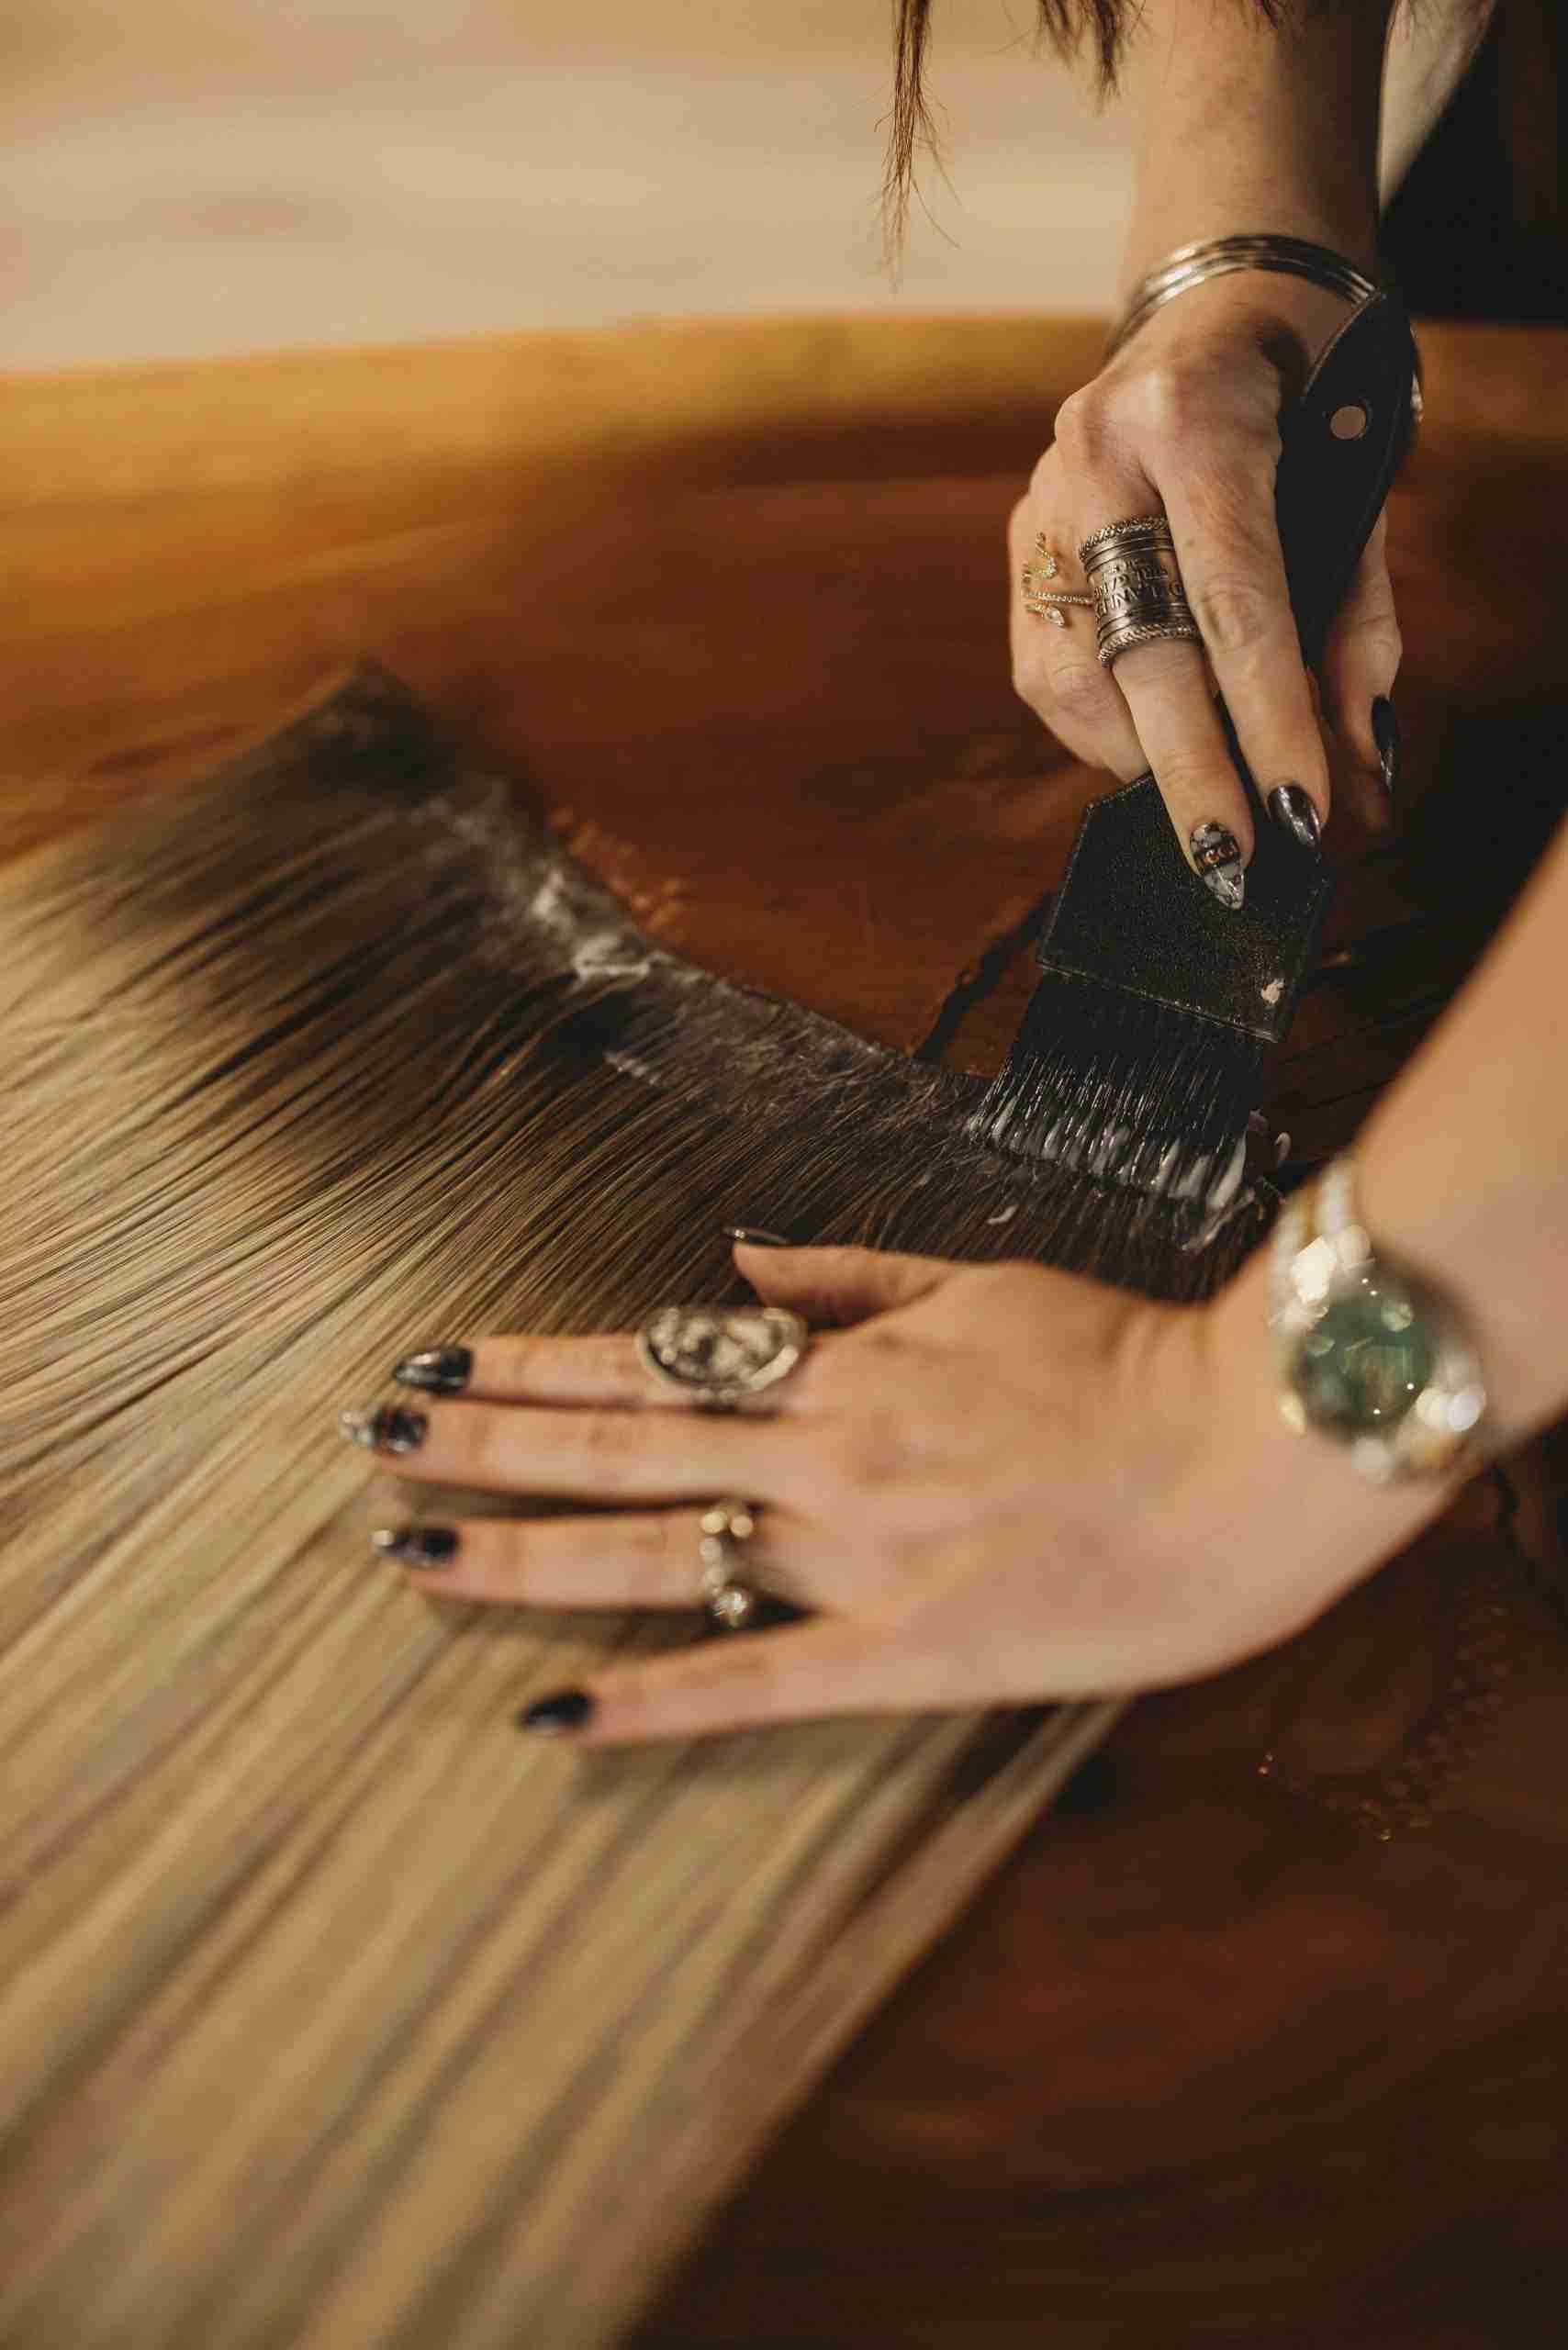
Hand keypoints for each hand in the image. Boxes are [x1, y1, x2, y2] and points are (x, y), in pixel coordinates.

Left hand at [347, 1234, 1440, 1743]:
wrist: (1243, 1450)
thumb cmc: (1123, 1356)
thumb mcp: (980, 1282)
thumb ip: (851, 1278)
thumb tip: (740, 1260)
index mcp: (838, 1366)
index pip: (644, 1357)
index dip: (528, 1362)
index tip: (435, 1358)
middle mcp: (819, 1452)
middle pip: (613, 1443)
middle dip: (481, 1441)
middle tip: (373, 1438)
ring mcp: (851, 1553)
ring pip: (651, 1547)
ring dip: (519, 1550)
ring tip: (409, 1549)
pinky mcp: (904, 1652)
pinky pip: (754, 1679)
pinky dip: (648, 1697)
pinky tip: (553, 1716)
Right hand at [1009, 270, 1398, 902]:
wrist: (1223, 292)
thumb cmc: (1314, 395)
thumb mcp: (1362, 491)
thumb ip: (1356, 627)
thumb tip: (1358, 767)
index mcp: (1195, 418)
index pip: (1234, 600)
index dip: (1269, 720)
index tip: (1304, 815)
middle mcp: (1096, 454)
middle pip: (1142, 653)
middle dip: (1193, 775)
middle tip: (1235, 867)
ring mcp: (1042, 496)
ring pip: (1075, 675)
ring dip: (1142, 761)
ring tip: (1206, 806)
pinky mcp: (1018, 536)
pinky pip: (1048, 669)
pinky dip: (1106, 729)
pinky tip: (1155, 749)